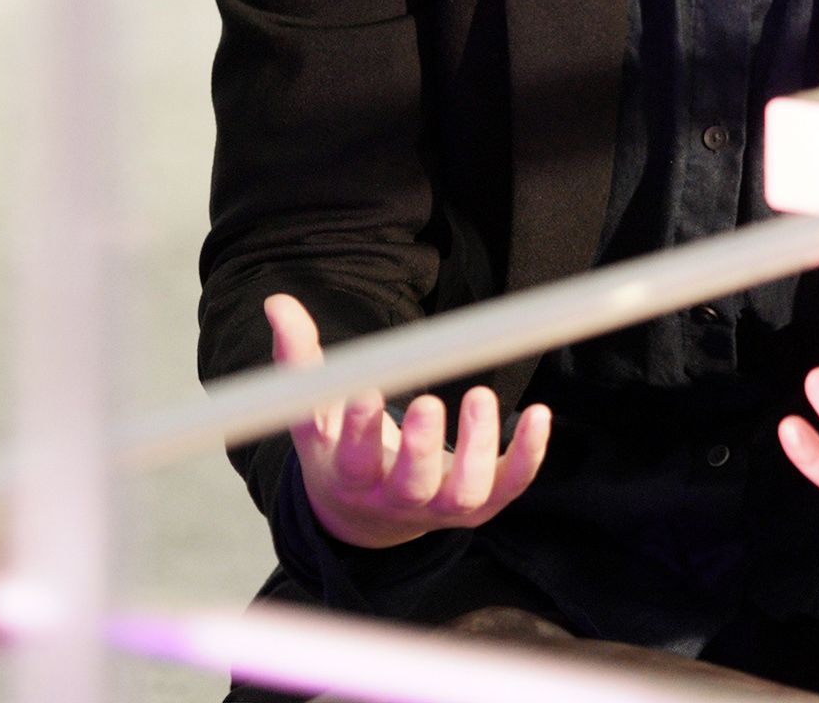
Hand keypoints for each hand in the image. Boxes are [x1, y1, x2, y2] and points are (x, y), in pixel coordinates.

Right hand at [265, 294, 551, 548]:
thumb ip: (297, 360)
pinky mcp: (481, 503)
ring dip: (478, 448)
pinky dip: (529, 455)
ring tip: (479, 397)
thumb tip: (278, 303)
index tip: (365, 393)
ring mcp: (442, 507)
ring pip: (465, 493)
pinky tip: (540, 414)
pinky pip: (509, 485)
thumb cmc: (339, 448)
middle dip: (421, 448)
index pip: (352, 462)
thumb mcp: (311, 412)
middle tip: (428, 404)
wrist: (368, 516)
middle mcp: (397, 500)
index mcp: (350, 477)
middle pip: (412, 487)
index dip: (358, 433)